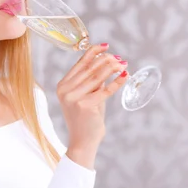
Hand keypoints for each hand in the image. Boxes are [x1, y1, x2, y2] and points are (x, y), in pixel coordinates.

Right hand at [56, 43, 128, 168]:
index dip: (94, 52)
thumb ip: (94, 80)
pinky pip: (104, 90)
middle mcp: (65, 90)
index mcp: (63, 85)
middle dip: (106, 60)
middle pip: (89, 68)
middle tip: (119, 58)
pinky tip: (125, 75)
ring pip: (97, 77)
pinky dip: (117, 81)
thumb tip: (108, 62)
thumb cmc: (87, 117)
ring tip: (123, 64)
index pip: (80, 64)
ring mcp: (73, 98)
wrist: (83, 141)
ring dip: (112, 68)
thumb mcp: (88, 95)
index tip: (106, 46)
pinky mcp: (85, 105)